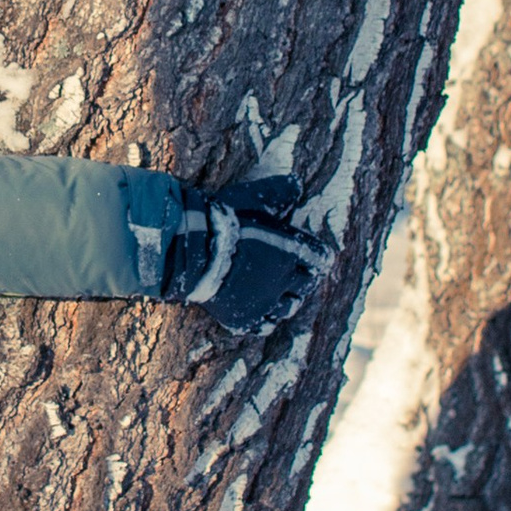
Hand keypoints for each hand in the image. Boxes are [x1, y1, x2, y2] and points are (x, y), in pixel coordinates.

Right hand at [158, 175, 323, 331]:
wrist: (191, 250)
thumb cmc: (223, 220)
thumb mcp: (254, 197)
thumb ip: (278, 191)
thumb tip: (298, 183)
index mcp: (291, 252)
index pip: (319, 260)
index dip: (318, 258)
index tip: (315, 257)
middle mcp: (283, 280)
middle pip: (306, 286)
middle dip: (304, 279)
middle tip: (299, 275)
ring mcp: (264, 302)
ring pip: (289, 308)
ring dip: (288, 300)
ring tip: (281, 294)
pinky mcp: (243, 318)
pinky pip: (265, 326)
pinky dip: (266, 320)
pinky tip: (261, 313)